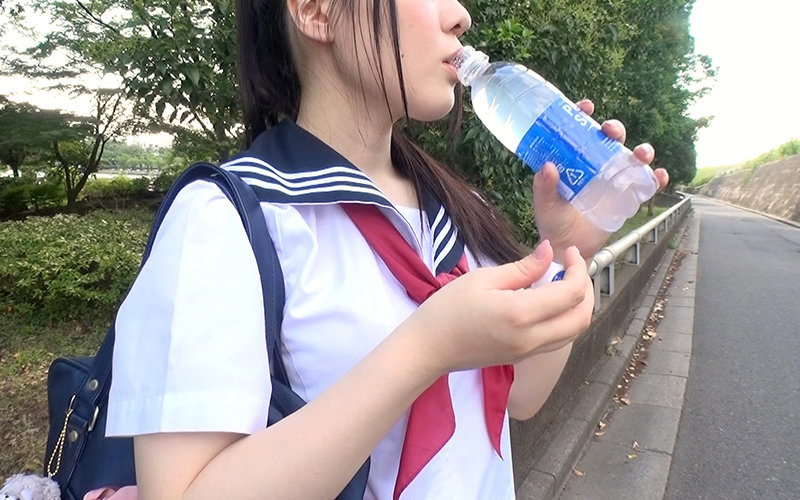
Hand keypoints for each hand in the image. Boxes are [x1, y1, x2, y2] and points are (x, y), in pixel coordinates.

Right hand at [403, 242, 593, 372]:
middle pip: (582, 317)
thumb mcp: (483, 279)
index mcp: (521, 314)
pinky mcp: (524, 357)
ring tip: (565, 282)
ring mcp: (529, 351)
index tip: (569, 251)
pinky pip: (559, 339)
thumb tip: (549, 252)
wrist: (429, 348)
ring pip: (574, 332)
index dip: (578, 268)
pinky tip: (551, 301)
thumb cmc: (448, 309)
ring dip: (580, 306)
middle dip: (587, 288)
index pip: (571, 293)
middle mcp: (531, 338)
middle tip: (573, 267)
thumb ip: (522, 268)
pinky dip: (566, 319)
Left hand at [532, 99, 668, 260]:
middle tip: (610, 130)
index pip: (580, 131)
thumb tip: (548, 166)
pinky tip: (659, 175)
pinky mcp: (628, 196)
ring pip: (633, 157)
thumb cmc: (553, 221)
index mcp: (574, 159)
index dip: (583, 114)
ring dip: (642, 150)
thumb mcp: (545, 204)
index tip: (585, 106)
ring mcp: (614, 179)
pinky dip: (657, 177)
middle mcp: (597, 164)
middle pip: (610, 138)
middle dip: (614, 129)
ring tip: (641, 153)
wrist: (568, 247)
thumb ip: (544, 187)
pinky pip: (647, 184)